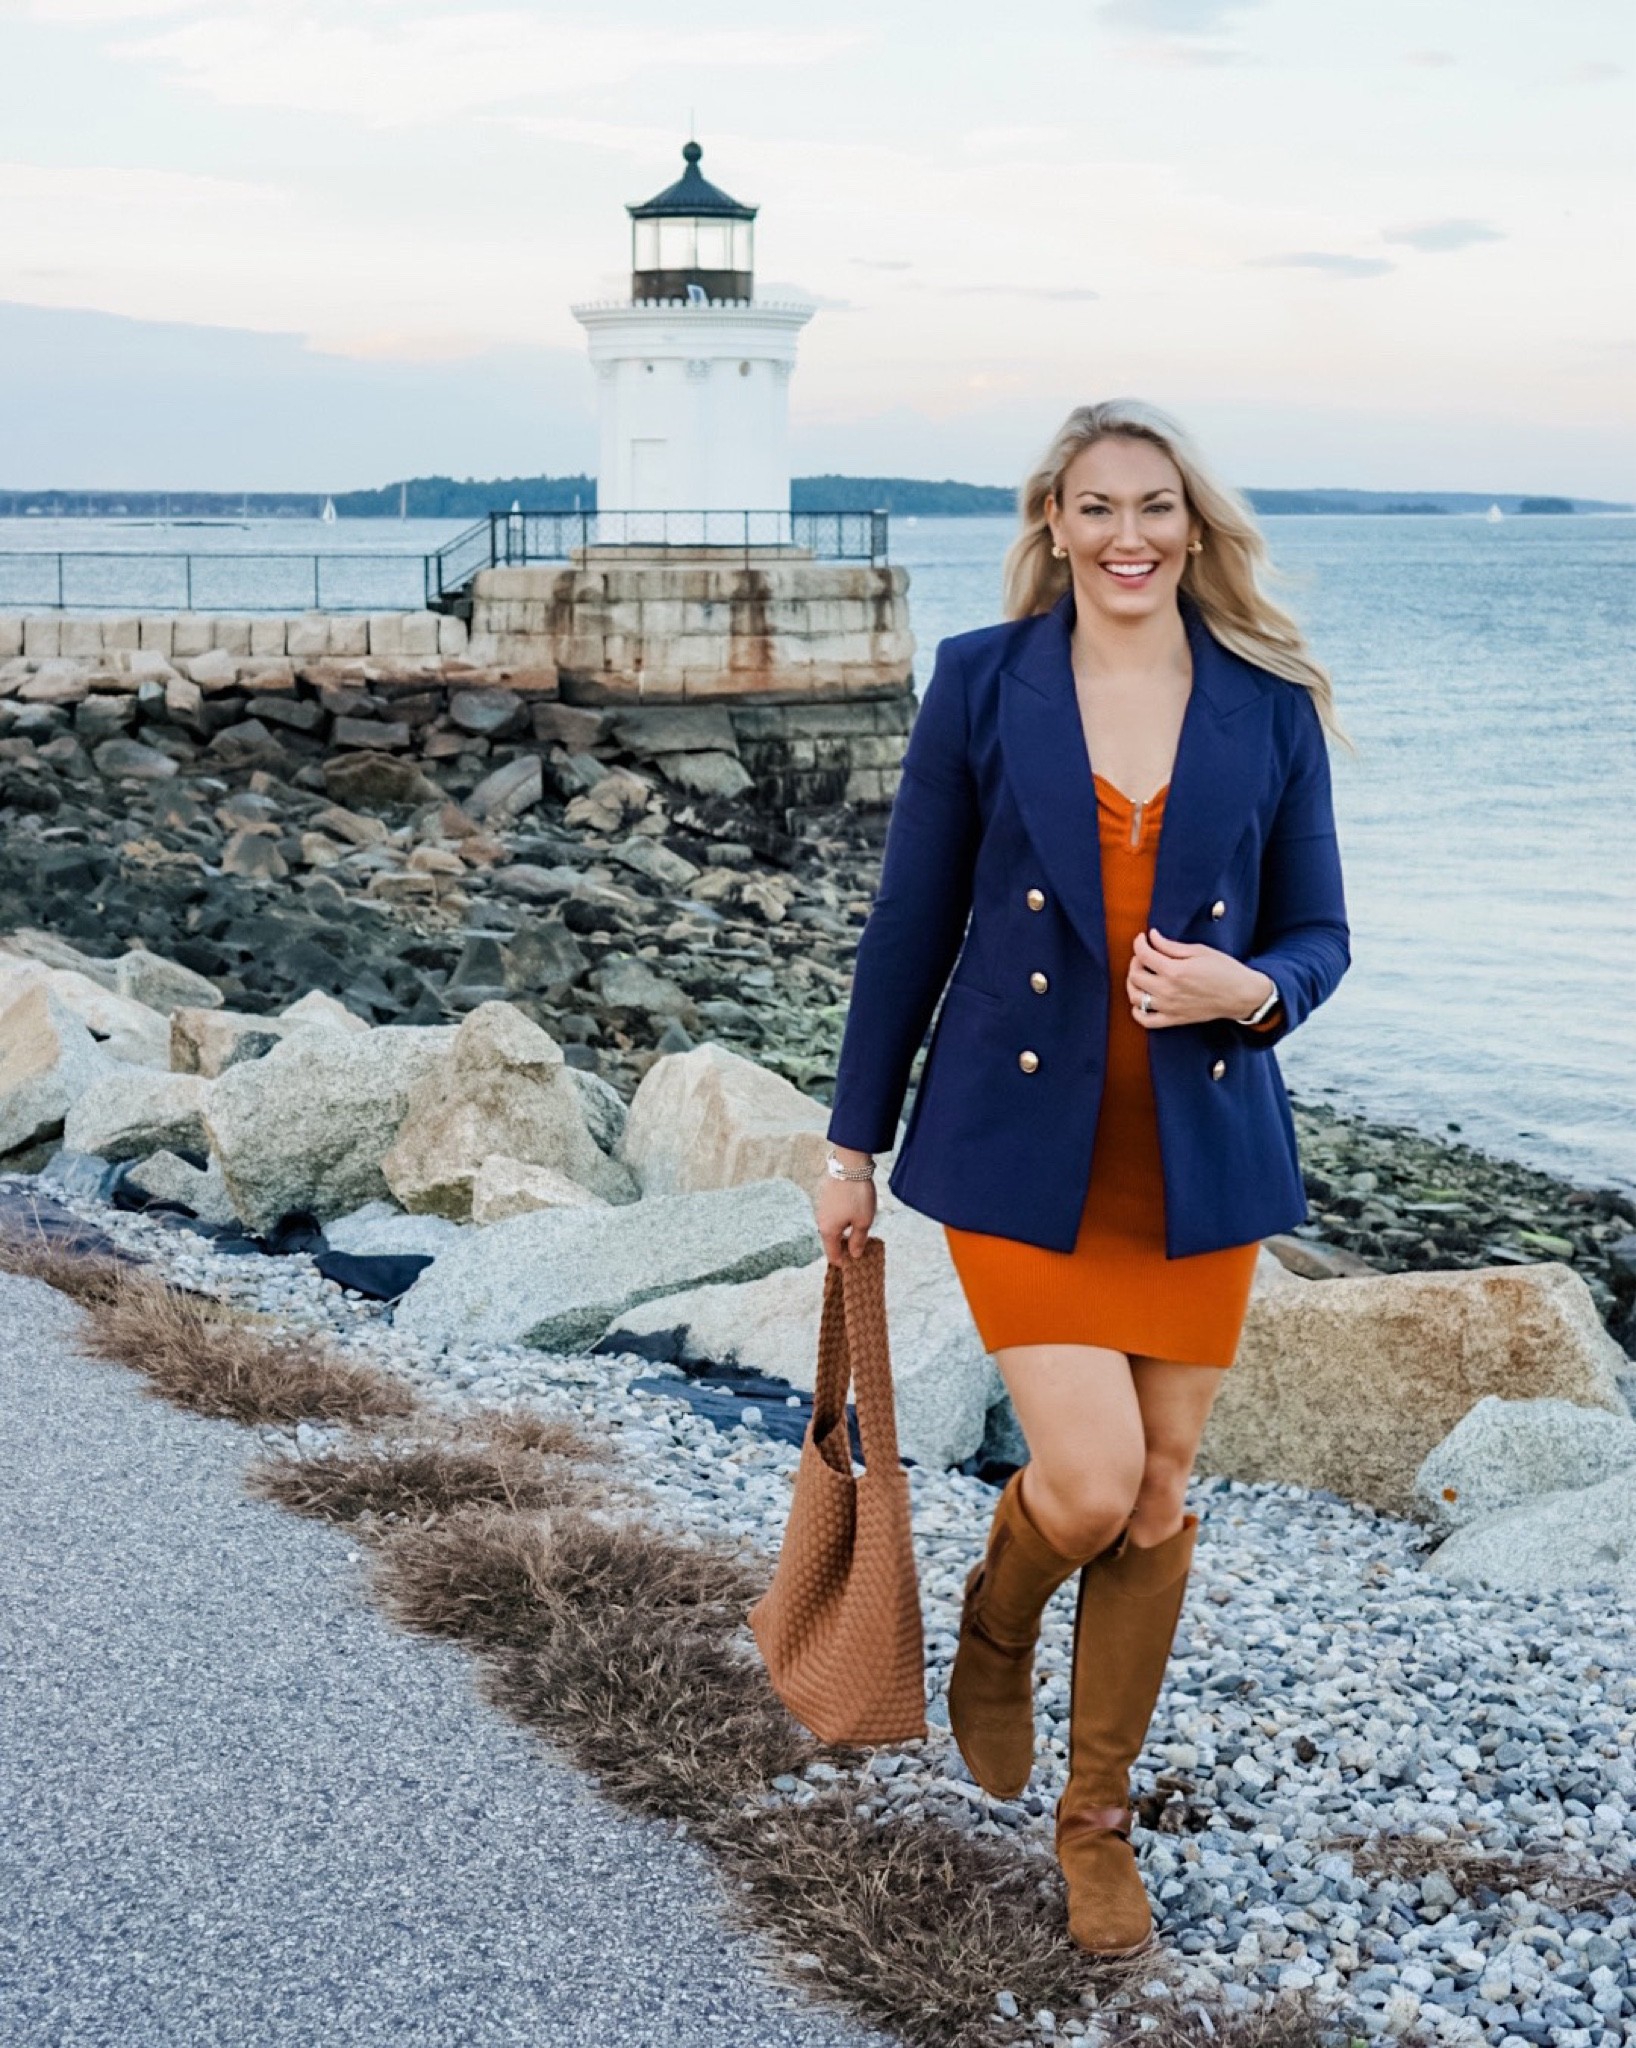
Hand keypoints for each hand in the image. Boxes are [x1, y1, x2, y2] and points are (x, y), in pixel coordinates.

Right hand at [815, 1166, 877, 1263]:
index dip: (843, 1263)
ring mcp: (821, 1209)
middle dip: (844, 1248)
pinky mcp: (825, 1198)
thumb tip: (854, 1255)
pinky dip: (841, 1221)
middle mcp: (821, 1221)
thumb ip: (858, 1240)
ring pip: (832, 1228)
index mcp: (828, 1231)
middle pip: (831, 1241)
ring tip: (859, 1232)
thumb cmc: (858, 1195)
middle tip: (860, 1249)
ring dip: (843, 1233)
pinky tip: (853, 1216)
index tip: (855, 1265)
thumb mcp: (864, 1221)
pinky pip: (832, 1216)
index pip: (833, 1255)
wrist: (850, 1165)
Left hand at [1126, 927, 1271, 1028]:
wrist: (1241, 995)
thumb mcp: (1199, 951)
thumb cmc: (1224, 970)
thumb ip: (1171, 946)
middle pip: (1135, 976)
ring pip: (1135, 998)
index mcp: (1174, 971)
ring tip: (1143, 975)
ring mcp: (1169, 1007)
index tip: (1143, 938)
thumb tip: (1152, 937)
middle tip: (1145, 955)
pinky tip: (1143, 1000)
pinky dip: (1138, 1011)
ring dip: (1133, 984)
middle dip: (1136, 961)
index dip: (1139, 943)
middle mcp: (1168, 991)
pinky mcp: (1174, 1019)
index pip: (1143, 955)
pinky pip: (1146, 1020)